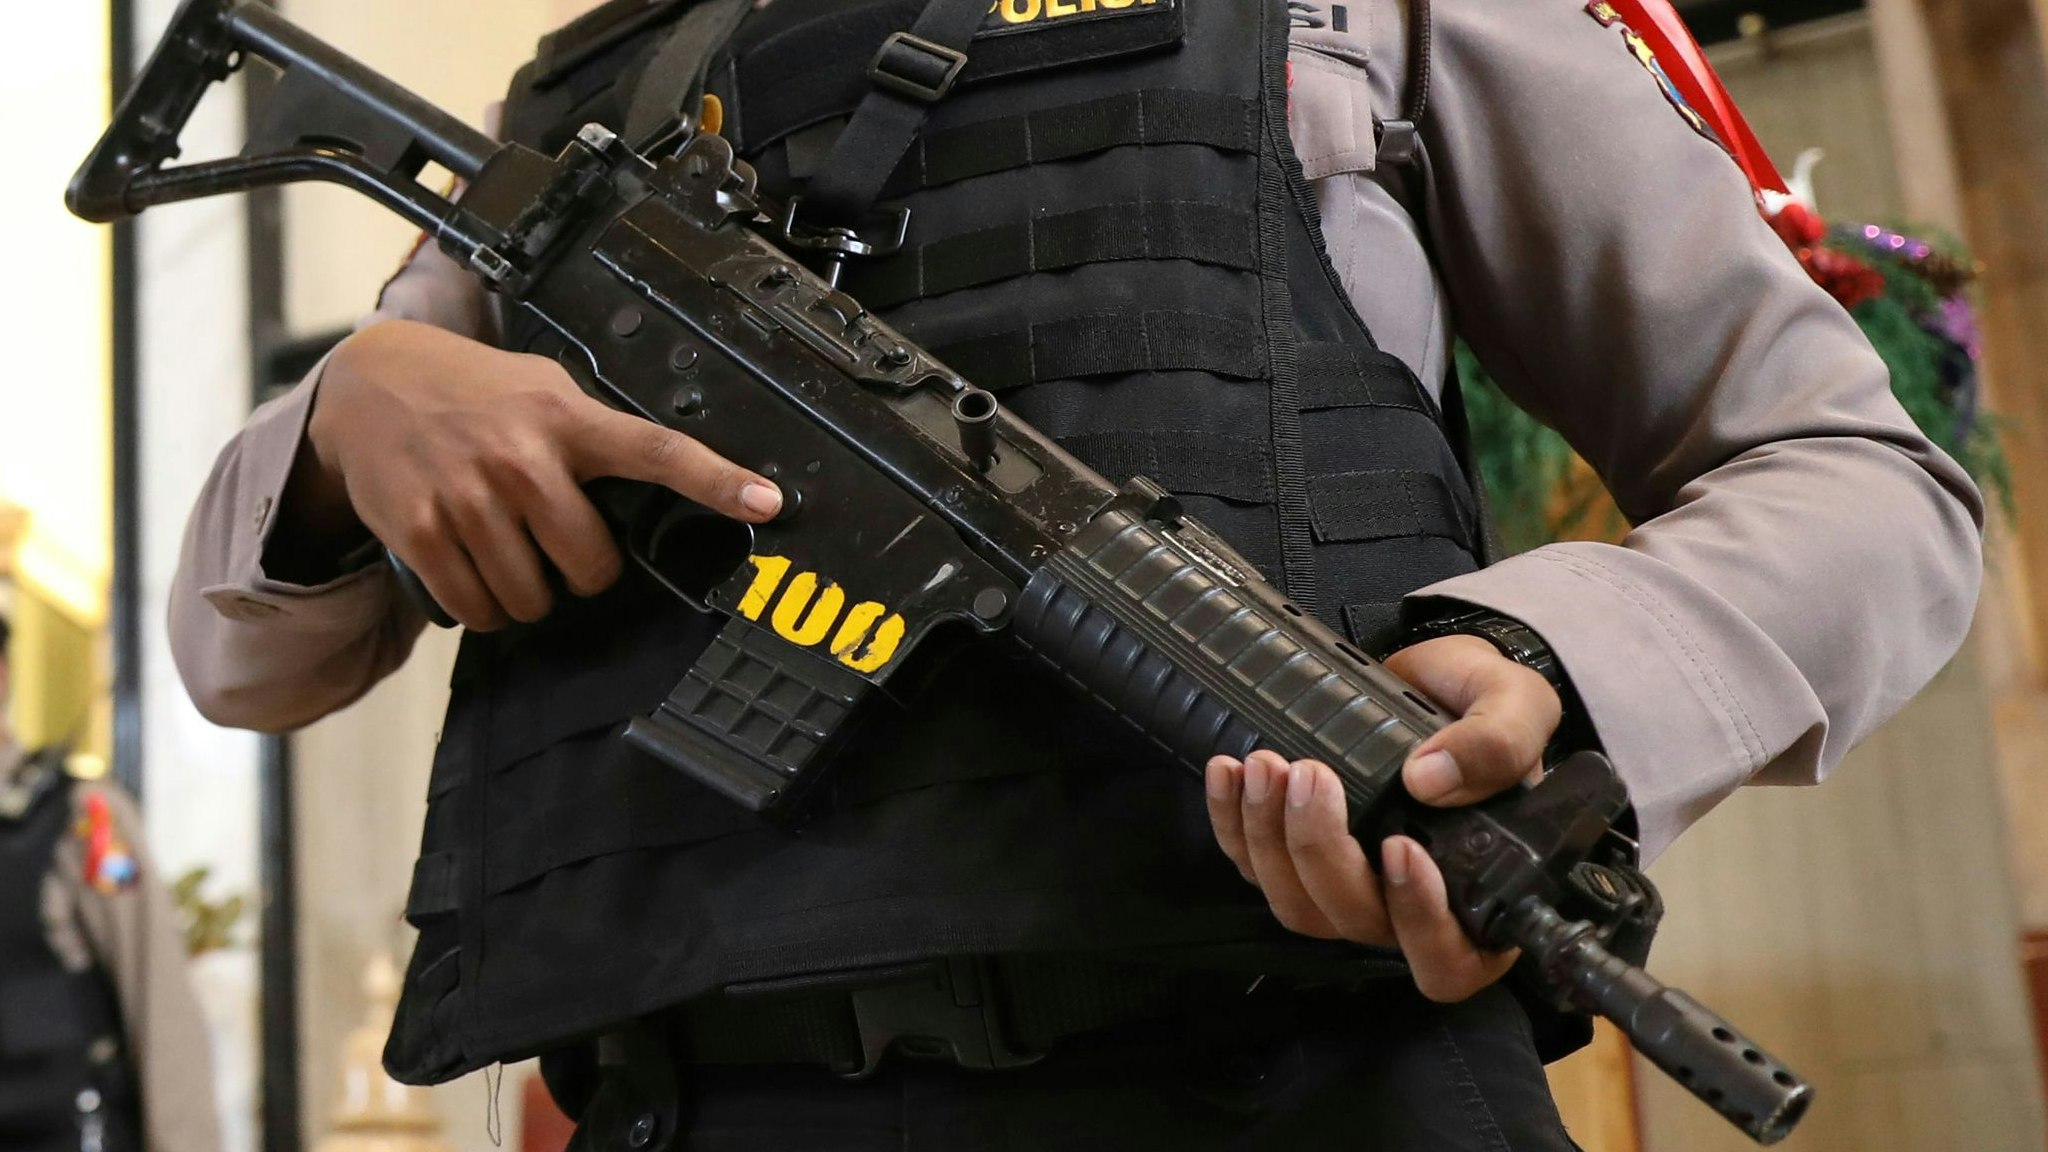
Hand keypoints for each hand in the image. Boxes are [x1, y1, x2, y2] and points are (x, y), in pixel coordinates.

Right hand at [278, 318, 782, 630]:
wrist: (370, 383)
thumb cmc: (475, 393)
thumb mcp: (544, 389)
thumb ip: (596, 431)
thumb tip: (663, 474)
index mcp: (567, 420)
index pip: (657, 450)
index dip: (716, 480)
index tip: (767, 501)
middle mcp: (521, 459)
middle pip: (592, 566)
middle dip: (584, 573)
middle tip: (560, 548)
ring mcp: (469, 498)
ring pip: (533, 598)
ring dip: (531, 595)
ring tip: (512, 555)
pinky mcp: (421, 531)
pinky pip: (477, 607)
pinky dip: (484, 606)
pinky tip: (477, 573)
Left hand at [1204, 634, 1561, 1001]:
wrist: (1433, 679)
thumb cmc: (1486, 706)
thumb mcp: (1517, 704)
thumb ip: (1497, 743)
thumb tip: (1431, 780)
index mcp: (1480, 895)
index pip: (1449, 958)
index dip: (1420, 920)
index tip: (1400, 846)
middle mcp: (1409, 908)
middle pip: (1354, 920)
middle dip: (1320, 851)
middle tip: (1311, 775)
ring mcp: (1349, 889)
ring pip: (1296, 903)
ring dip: (1267, 839)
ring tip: (1267, 765)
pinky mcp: (1298, 860)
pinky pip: (1254, 866)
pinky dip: (1232, 823)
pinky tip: (1229, 773)